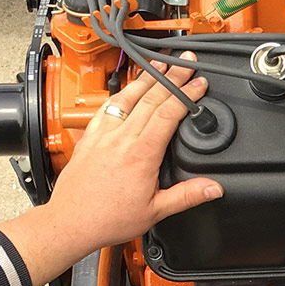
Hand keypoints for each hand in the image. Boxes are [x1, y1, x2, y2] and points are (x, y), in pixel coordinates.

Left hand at [0, 53, 223, 285]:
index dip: (186, 94)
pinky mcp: (89, 137)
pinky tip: (128, 88)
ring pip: (128, 97)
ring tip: (161, 64)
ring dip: (147, 78)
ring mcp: (103, 135)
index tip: (200, 83)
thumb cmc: (107, 219)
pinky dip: (121, 93)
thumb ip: (187, 196)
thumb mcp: (155, 212)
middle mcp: (121, 139)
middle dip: (172, 77)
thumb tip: (214, 188)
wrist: (70, 222)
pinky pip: (107, 108)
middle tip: (187, 63)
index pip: (169, 113)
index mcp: (141, 154)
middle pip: (151, 98)